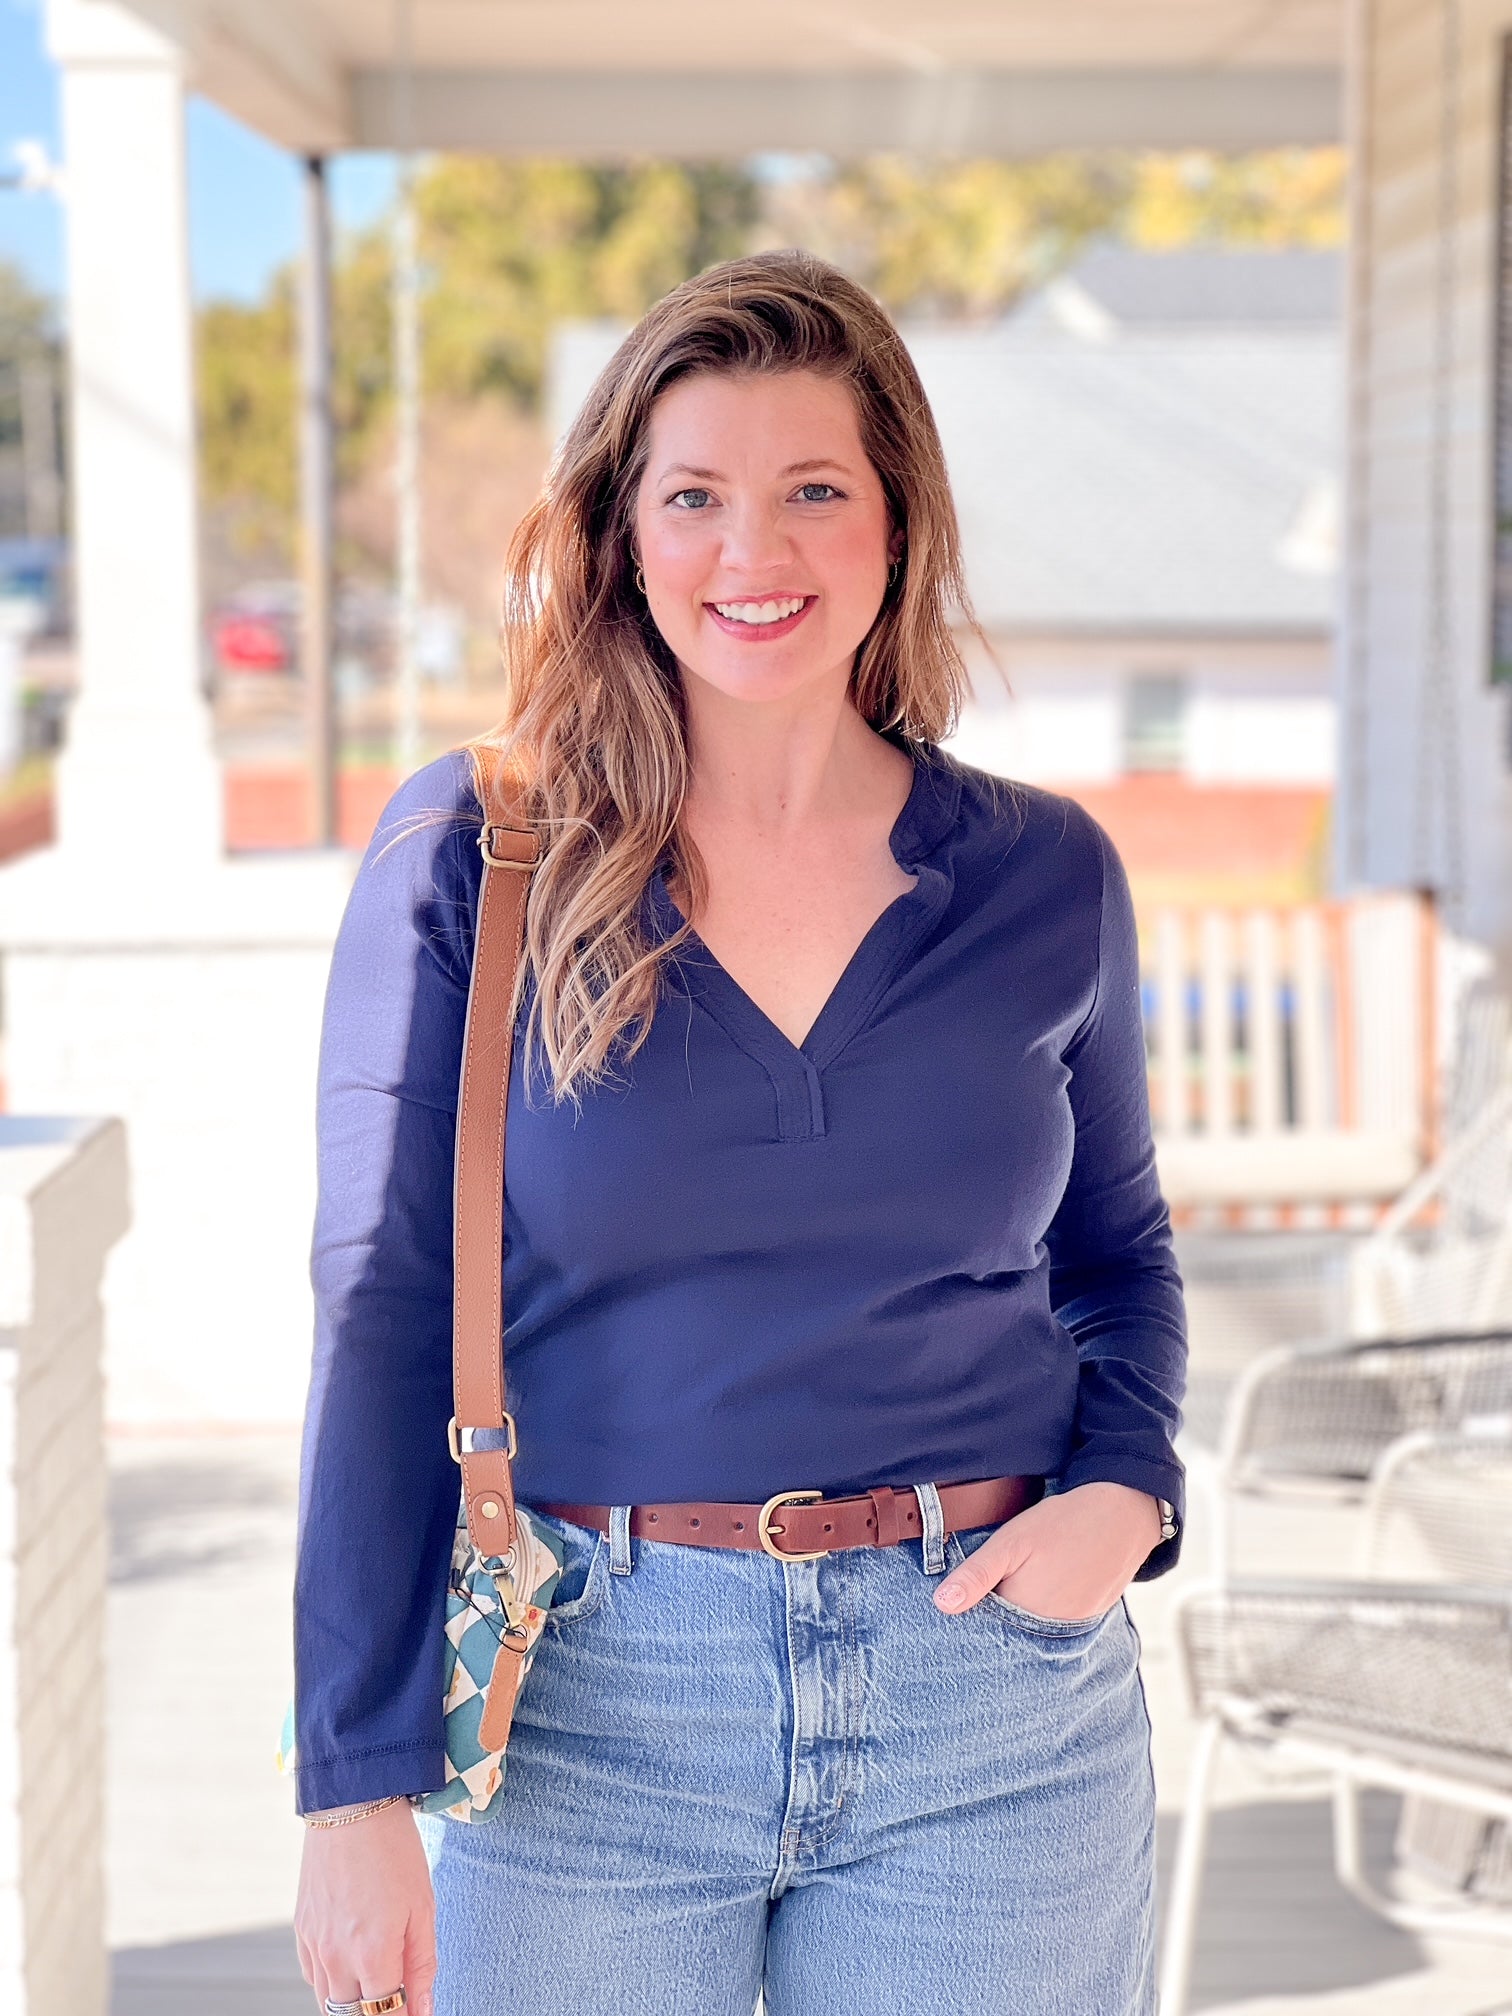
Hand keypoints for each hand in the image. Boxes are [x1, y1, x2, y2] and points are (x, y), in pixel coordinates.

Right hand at [295, 1798, 436, 2015]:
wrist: (350, 1804)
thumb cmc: (394, 1850)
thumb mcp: (423, 1905)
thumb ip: (422, 1965)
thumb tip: (422, 2010)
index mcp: (372, 1953)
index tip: (414, 2013)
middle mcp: (336, 1957)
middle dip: (378, 2014)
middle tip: (398, 2000)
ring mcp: (314, 1945)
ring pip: (329, 2003)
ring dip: (354, 2005)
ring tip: (379, 1986)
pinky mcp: (300, 1929)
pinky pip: (313, 1977)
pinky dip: (333, 1983)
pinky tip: (353, 1967)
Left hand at [932, 1482, 1161, 1620]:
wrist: (1123, 1515)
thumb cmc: (1063, 1524)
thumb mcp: (1011, 1542)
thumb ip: (977, 1574)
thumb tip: (942, 1605)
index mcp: (1024, 1614)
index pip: (983, 1627)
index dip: (970, 1609)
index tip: (959, 1596)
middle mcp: (1050, 1631)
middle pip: (1008, 1630)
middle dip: (994, 1612)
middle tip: (997, 1579)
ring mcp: (1073, 1627)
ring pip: (1032, 1626)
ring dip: (1020, 1611)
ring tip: (1025, 1577)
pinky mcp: (1089, 1618)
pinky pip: (1056, 1622)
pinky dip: (1045, 1608)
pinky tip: (1046, 1582)